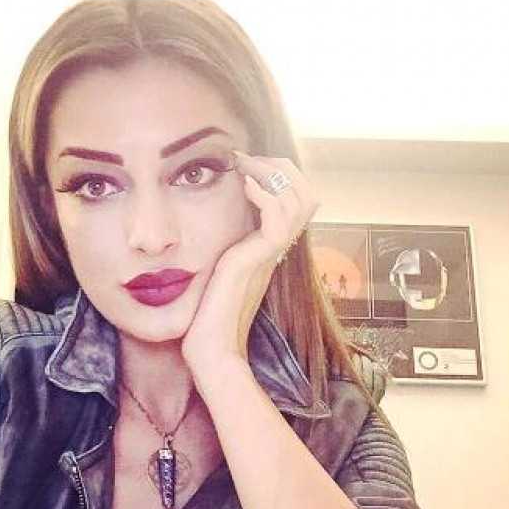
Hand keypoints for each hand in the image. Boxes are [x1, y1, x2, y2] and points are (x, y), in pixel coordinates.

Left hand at [181, 152, 318, 383]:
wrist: (209, 349)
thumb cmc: (205, 317)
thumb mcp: (213, 271)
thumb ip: (218, 249)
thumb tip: (201, 229)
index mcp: (267, 250)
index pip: (296, 201)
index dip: (278, 176)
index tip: (244, 165)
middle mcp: (275, 250)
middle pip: (307, 195)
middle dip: (281, 167)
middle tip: (246, 158)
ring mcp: (270, 255)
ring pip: (302, 199)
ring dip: (273, 173)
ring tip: (244, 167)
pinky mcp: (259, 261)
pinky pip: (280, 218)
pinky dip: (266, 193)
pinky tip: (243, 187)